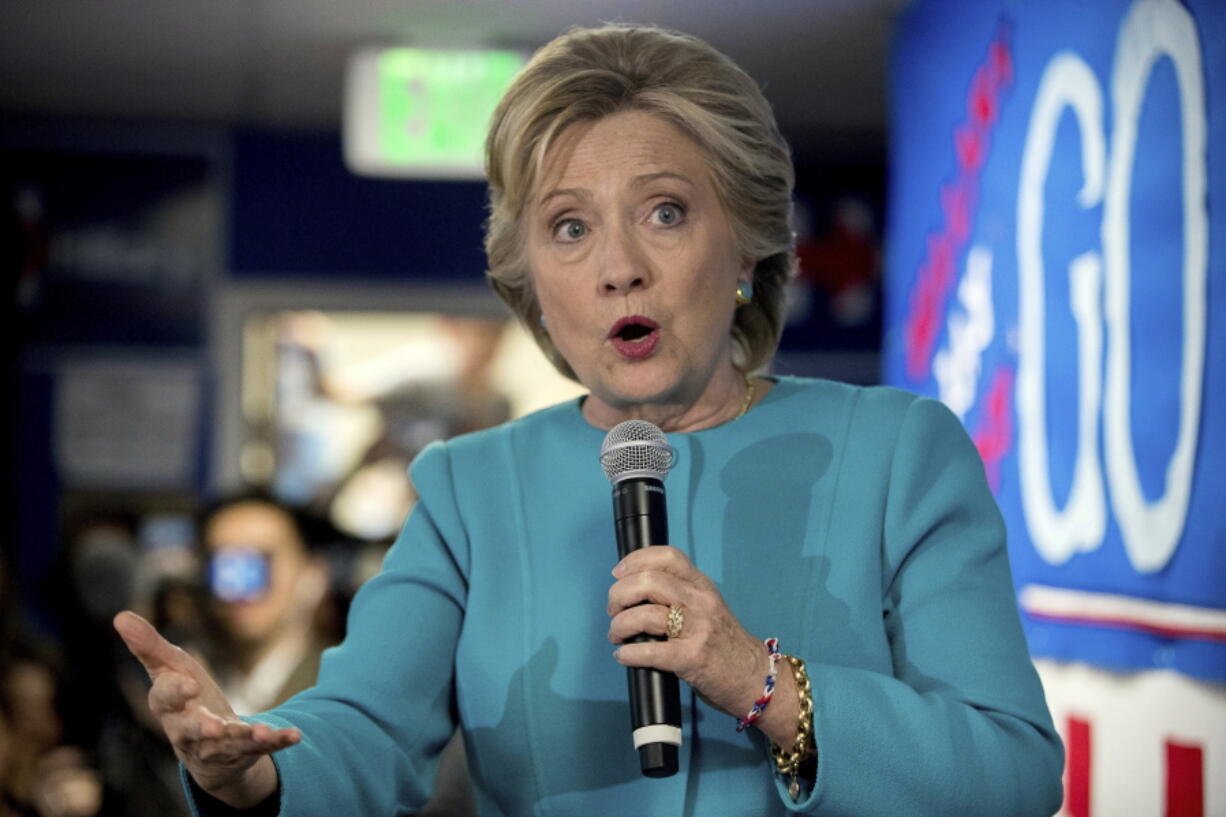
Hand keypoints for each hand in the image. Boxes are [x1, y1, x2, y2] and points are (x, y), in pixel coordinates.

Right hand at [112, 611, 298, 807]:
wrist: (205, 744)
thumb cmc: (184, 696)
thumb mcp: (169, 668)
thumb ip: (149, 646)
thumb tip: (119, 616)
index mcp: (168, 706)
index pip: (165, 699)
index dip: (175, 692)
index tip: (189, 684)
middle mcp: (188, 730)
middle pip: (191, 731)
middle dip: (202, 728)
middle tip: (213, 726)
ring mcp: (216, 745)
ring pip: (227, 744)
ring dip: (244, 737)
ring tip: (261, 731)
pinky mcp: (242, 752)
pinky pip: (260, 748)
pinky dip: (277, 741)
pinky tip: (294, 735)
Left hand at [606, 546, 771, 720]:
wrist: (755, 678)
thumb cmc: (725, 644)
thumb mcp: (707, 607)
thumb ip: (680, 595)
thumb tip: (635, 592)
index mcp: (701, 585)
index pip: (668, 557)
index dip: (636, 560)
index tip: (618, 573)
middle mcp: (700, 602)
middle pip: (649, 582)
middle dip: (620, 594)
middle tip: (613, 610)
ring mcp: (698, 629)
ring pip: (645, 615)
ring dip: (620, 625)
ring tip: (616, 635)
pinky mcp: (692, 658)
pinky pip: (650, 651)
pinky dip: (628, 653)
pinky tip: (623, 656)